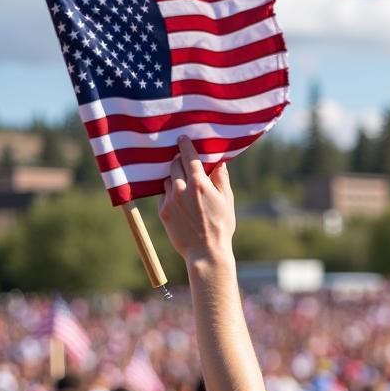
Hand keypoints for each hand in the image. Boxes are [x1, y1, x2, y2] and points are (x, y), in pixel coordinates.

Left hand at [157, 137, 235, 263]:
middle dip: (179, 161)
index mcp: (199, 183)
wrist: (206, 252)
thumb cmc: (221, 226)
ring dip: (175, 178)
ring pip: (168, 179)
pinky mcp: (163, 210)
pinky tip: (181, 203)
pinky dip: (170, 194)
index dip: (185, 145)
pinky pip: (163, 195)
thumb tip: (219, 162)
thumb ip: (221, 178)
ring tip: (184, 187)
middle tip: (185, 163)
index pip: (188, 155)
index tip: (181, 138)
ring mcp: (169, 199)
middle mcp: (181, 188)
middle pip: (174, 164)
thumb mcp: (227, 200)